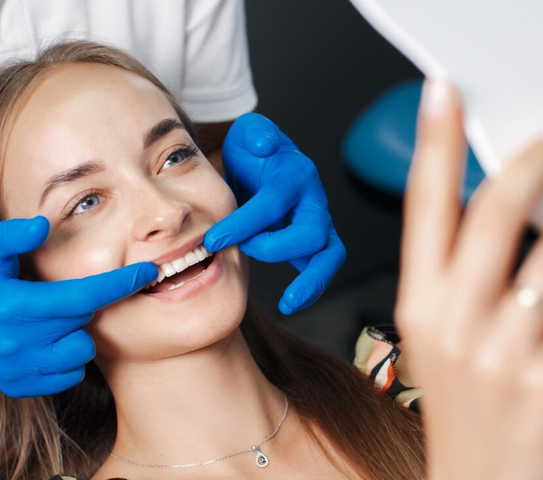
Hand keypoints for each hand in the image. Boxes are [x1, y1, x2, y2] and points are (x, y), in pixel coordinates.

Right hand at [0, 217, 157, 396]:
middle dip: (85, 305)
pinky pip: (68, 376)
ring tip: (52, 321)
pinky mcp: (20, 386)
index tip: (148, 273)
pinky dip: (66, 359)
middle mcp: (17, 343)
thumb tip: (43, 225)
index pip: (82, 296)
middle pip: (84, 322)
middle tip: (63, 296)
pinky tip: (47, 342)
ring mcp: (18, 369)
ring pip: (80, 353)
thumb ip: (12, 233)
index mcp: (13, 307)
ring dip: (76, 334)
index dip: (119, 284)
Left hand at [205, 113, 345, 313]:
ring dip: (311, 281)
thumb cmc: (255, 152)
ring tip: (289, 303)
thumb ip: (255, 133)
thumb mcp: (250, 133)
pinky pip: (323, 268)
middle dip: (273, 248)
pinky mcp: (316, 243)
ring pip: (329, 254)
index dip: (243, 222)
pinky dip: (311, 289)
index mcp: (295, 174)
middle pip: (310, 231)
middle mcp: (313, 200)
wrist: (266, 165)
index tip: (212, 239)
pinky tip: (292, 304)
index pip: (273, 202)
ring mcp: (318, 223)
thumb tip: (263, 145)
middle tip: (241, 251)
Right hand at [395, 79, 542, 479]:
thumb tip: (484, 197)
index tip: (446, 93)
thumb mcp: (437, 334)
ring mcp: (503, 353)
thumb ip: (452, 271)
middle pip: (492, 216)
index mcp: (418, 304)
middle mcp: (453, 323)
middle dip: (531, 161)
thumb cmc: (464, 400)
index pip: (423, 207)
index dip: (434, 143)